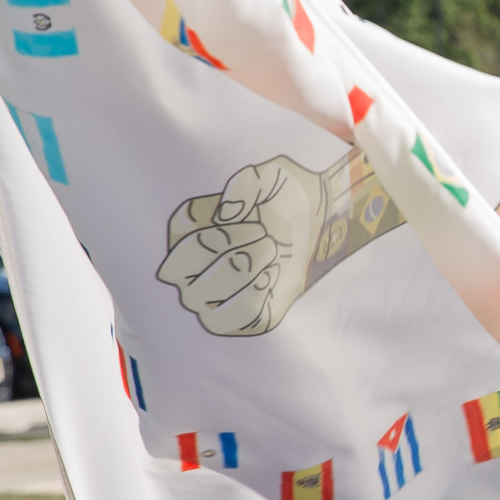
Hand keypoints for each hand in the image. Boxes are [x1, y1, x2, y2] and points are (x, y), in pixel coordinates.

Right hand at [155, 160, 318, 335]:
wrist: (317, 221)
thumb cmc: (282, 197)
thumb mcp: (269, 177)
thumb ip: (246, 187)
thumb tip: (227, 214)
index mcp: (184, 233)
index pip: (182, 246)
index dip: (221, 237)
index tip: (255, 222)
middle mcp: (188, 270)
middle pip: (184, 280)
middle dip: (232, 259)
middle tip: (266, 240)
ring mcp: (211, 299)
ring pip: (207, 308)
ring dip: (244, 280)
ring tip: (272, 257)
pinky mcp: (240, 319)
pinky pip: (237, 322)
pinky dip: (256, 299)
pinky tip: (271, 277)